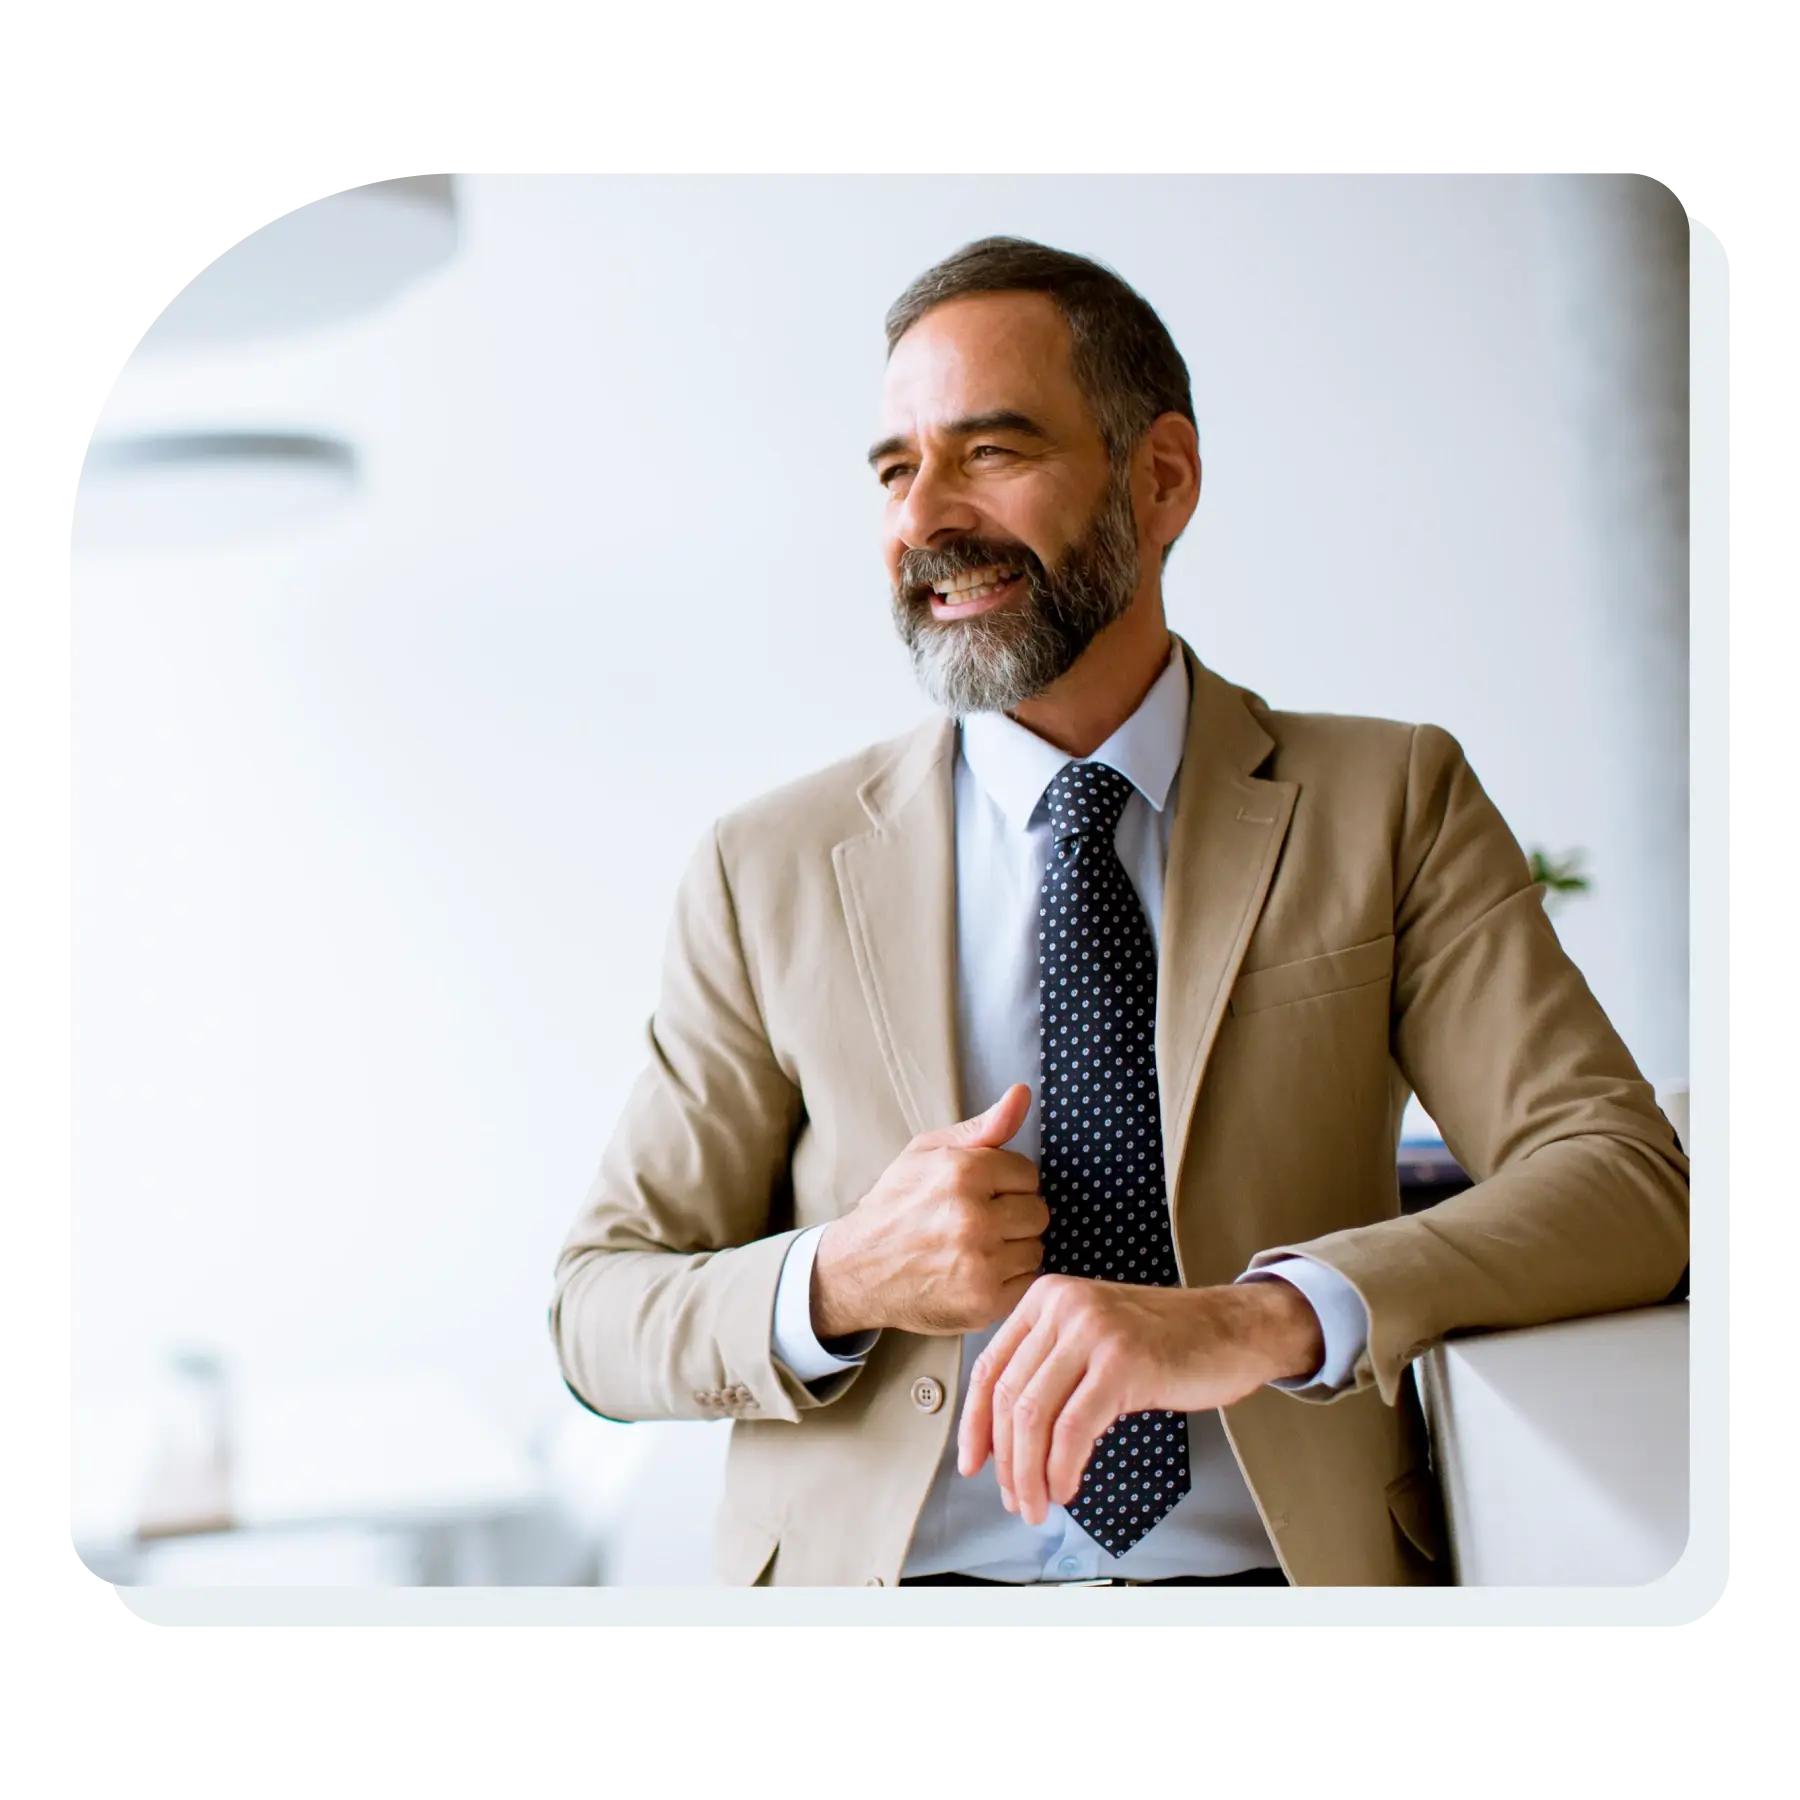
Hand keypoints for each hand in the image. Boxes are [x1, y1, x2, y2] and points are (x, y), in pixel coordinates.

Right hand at [811, 1084, 1046, 1337]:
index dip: (1006, 1183)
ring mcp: (980, 1263)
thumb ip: (982, 1127)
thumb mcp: (927, 1152)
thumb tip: (1022, 1093)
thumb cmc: (895, 1206)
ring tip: (975, 1249)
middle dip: (1013, 1216)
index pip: (1028, 1173)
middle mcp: (973, 1217)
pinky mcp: (984, 1301)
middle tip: (977, 1223)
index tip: (981, 1194)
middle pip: (1038, 1212)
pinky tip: (977, 1273)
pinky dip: (1008, 1280)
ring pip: (1035, 1248)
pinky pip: (1027, 1282)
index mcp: (962, 1172)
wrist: (858, 1269)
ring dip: (1012, 1249)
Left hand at [956, 1274, 1325, 1524]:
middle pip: (1008, 1397)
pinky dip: (1062, 1468)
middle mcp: (1063, 1306)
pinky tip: (1067, 1487)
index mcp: (1047, 1298)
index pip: (990, 1367)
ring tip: (1038, 1503)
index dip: (974, 1424)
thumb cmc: (1167, 1341)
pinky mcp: (1123, 1362)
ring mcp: (1093, 1331)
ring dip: (1030, 1473)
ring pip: (1034, 1416)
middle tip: (1016, 1497)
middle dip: (1006, 1460)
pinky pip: (1073, 1429)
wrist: (1232, 1328)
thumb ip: (1050, 1367)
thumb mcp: (1093, 1337)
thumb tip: (1004, 1434)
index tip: (972, 1462)